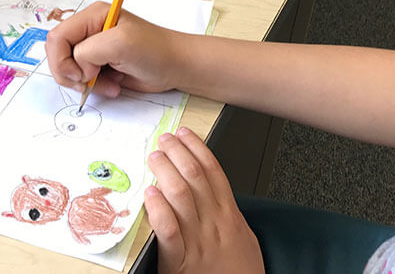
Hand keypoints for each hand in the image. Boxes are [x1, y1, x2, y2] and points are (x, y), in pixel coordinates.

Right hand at [45, 2, 181, 96]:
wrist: (175, 66)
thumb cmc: (155, 50)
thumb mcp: (120, 44)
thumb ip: (88, 52)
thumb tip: (78, 68)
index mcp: (92, 16)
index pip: (57, 37)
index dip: (62, 60)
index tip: (82, 74)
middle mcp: (89, 30)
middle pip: (57, 54)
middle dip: (71, 73)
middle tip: (89, 81)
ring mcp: (93, 48)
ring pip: (68, 70)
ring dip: (85, 83)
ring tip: (109, 84)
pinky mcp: (99, 65)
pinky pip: (82, 80)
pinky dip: (94, 87)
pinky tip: (114, 86)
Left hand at [146, 128, 263, 273]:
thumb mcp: (243, 238)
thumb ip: (229, 216)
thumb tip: (218, 196)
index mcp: (229, 215)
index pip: (214, 171)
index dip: (197, 148)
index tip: (185, 134)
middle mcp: (214, 223)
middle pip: (195, 177)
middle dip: (178, 153)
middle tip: (164, 140)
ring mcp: (198, 241)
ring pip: (181, 196)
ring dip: (166, 172)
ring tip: (155, 157)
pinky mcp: (180, 262)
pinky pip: (169, 230)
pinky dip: (159, 210)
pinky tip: (150, 194)